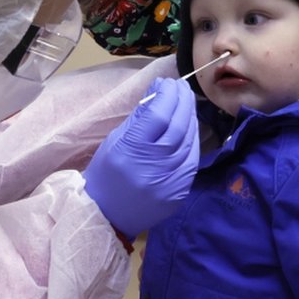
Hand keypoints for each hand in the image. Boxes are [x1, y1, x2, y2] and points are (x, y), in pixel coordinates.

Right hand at [83, 78, 198, 237]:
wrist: (106, 216)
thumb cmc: (105, 174)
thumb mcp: (115, 141)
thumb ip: (139, 118)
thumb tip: (158, 92)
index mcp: (131, 151)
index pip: (158, 115)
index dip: (166, 94)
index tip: (167, 82)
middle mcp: (154, 166)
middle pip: (178, 126)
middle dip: (182, 101)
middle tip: (181, 87)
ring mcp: (170, 182)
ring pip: (189, 141)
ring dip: (190, 118)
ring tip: (185, 102)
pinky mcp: (180, 192)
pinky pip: (192, 160)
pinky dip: (192, 140)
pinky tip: (188, 127)